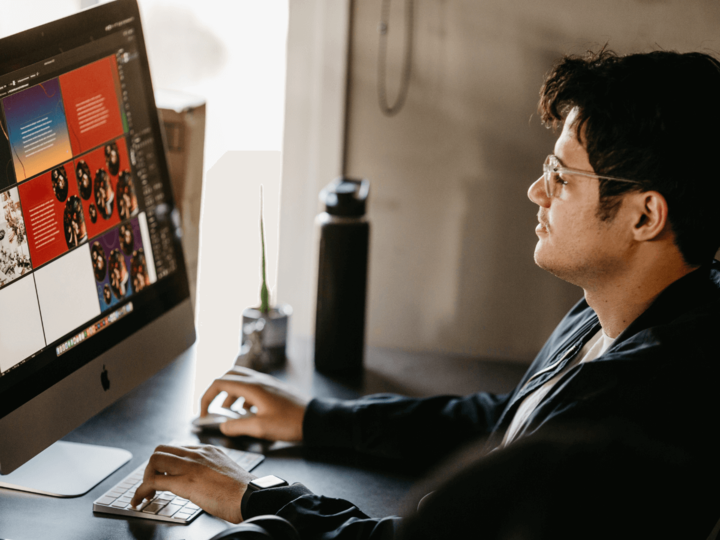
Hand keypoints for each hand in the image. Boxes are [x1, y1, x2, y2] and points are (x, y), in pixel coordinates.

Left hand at [129, 444, 254, 522]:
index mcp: (208, 450)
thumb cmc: (244, 491)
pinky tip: (140, 501)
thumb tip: (201, 484)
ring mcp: (191, 465)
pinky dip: (141, 491)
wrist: (252, 496)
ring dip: (145, 478)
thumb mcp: (227, 472)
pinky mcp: (185, 482)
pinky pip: (153, 481)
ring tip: (145, 494)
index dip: (166, 463)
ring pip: (154, 460)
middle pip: (162, 449)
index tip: (163, 476)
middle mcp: (198, 453)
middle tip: (152, 484)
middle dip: (152, 467)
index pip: (178, 449)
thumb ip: (212, 472)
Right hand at [200, 366, 309, 441]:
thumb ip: (237, 426)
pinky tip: (246, 413)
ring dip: (230, 394)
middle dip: (217, 391)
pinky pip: (252, 387)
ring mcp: (267, 383)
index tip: (203, 413)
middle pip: (229, 376)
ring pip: (241, 381)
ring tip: (228, 413)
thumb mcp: (260, 428)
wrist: (316, 419)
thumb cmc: (290, 423)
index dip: (206, 397)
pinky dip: (243, 397)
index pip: (220, 383)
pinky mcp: (274, 389)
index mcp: (252, 387)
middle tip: (212, 407)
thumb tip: (223, 426)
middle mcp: (258, 380)